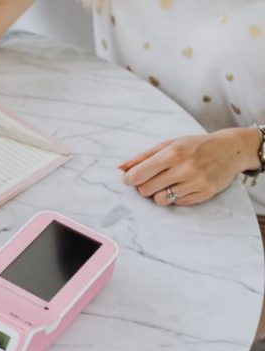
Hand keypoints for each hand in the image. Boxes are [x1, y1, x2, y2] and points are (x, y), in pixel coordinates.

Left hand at [118, 128, 261, 205]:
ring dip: (159, 194)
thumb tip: (120, 168)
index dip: (129, 180)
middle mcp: (184, 168)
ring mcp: (196, 182)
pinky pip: (177, 204)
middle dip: (144, 186)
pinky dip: (175, 197)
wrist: (230, 150)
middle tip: (152, 179)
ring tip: (167, 183)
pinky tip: (182, 186)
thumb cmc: (194, 146)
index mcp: (172, 153)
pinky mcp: (205, 193)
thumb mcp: (169, 145)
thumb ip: (143, 157)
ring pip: (160, 200)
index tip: (130, 179)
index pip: (138, 175)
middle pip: (146, 190)